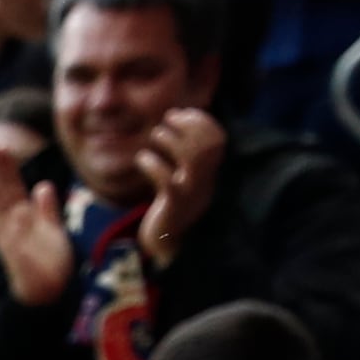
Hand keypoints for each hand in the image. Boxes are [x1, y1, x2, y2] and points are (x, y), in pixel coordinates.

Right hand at [0, 146, 71, 307]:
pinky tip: (2, 202)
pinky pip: (10, 235)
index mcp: (20, 219)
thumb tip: (44, 186)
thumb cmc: (49, 265)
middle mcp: (12, 228)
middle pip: (2, 194)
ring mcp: (12, 241)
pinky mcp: (17, 257)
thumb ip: (46, 209)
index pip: (10, 188)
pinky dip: (8, 223)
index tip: (0, 147)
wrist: (50, 295)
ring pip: (0, 210)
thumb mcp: (51, 230)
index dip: (5, 168)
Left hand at [134, 107, 223, 262]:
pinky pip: (167, 181)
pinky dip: (153, 165)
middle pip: (208, 146)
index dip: (202, 121)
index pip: (218, 139)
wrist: (165, 246)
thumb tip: (177, 120)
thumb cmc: (170, 207)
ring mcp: (191, 194)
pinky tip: (141, 159)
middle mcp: (205, 182)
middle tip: (167, 119)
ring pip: (192, 160)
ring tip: (155, 135)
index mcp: (209, 173)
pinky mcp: (173, 207)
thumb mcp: (181, 179)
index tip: (181, 113)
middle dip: (188, 126)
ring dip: (172, 140)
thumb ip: (184, 155)